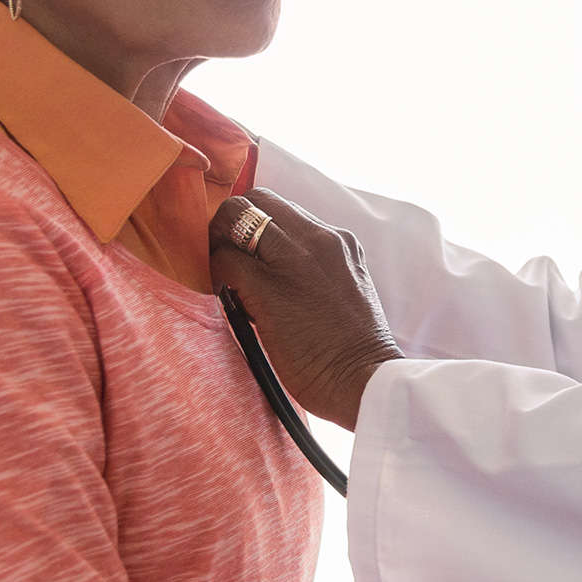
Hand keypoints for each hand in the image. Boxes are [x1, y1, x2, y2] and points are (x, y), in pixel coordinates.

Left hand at [209, 189, 399, 428]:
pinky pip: (225, 260)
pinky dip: (216, 272)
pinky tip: (225, 295)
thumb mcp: (346, 289)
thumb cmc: (353, 350)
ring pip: (235, 217)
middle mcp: (319, 239)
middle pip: (256, 199)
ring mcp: (295, 261)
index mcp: (339, 240)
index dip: (256, 222)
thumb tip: (273, 267)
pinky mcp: (270, 289)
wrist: (365, 382)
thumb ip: (317, 269)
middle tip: (224, 254)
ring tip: (224, 276)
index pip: (283, 207)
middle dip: (231, 221)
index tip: (248, 248)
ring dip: (218, 242)